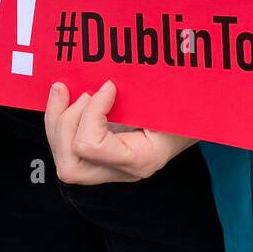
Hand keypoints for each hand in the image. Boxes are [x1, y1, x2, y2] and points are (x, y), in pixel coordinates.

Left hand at [44, 80, 196, 184]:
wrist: (195, 119)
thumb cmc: (186, 106)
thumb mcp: (169, 98)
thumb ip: (142, 92)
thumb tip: (107, 80)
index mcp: (140, 160)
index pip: (91, 147)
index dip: (92, 112)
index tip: (109, 86)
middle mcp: (121, 171)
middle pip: (70, 166)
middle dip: (66, 124)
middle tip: (84, 93)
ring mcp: (109, 167)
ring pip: (64, 160)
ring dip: (57, 122)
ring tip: (64, 90)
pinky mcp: (99, 156)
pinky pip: (66, 149)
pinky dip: (59, 121)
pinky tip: (63, 96)